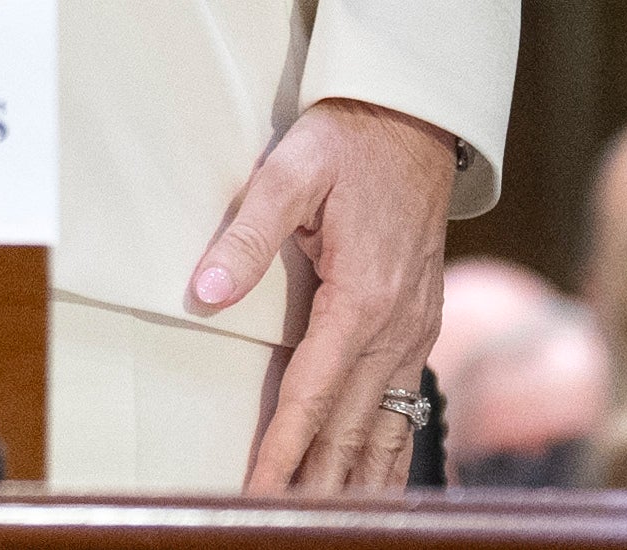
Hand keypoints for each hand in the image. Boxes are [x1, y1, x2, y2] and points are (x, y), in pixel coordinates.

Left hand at [190, 96, 456, 493]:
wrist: (417, 117)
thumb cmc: (349, 140)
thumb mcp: (292, 169)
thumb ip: (247, 231)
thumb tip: (204, 288)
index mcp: (360, 297)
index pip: (311, 395)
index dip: (282, 453)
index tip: (257, 496)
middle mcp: (396, 326)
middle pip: (349, 427)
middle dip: (315, 487)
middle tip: (279, 526)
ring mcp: (416, 330)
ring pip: (387, 428)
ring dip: (358, 484)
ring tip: (329, 526)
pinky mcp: (423, 325)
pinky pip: (409, 407)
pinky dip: (394, 455)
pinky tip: (379, 486)